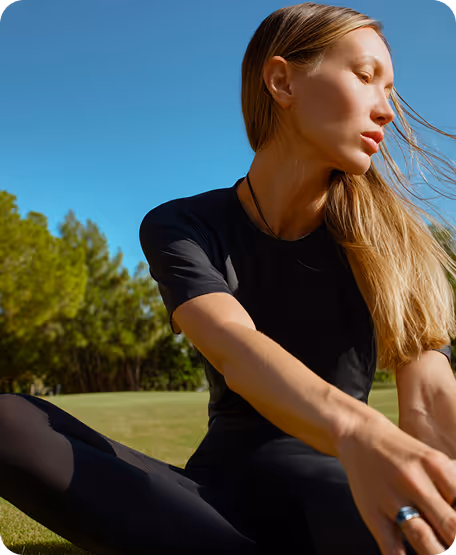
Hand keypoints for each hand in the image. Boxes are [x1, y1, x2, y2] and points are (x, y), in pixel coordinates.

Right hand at [337, 414, 455, 553]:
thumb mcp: (433, 460)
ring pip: (424, 540)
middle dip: (454, 539)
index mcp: (436, 465)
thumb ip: (452, 486)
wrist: (359, 435)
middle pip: (451, 526)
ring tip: (440, 552)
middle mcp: (416, 481)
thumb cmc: (403, 453)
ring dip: (437, 553)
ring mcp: (393, 499)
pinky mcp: (374, 514)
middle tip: (453, 541)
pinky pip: (392, 548)